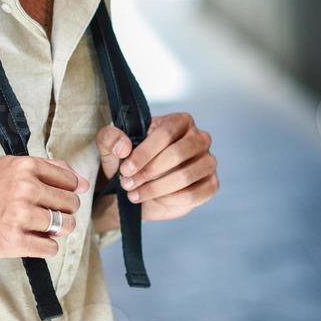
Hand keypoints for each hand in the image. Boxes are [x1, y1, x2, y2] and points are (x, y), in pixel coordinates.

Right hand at [0, 155, 89, 261]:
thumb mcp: (8, 169)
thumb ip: (45, 169)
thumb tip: (82, 181)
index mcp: (24, 166)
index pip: (69, 179)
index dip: (67, 191)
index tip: (55, 197)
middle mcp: (24, 187)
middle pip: (70, 203)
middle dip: (64, 212)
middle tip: (45, 215)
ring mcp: (20, 215)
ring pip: (66, 226)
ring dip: (58, 231)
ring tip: (41, 229)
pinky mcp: (16, 241)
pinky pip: (51, 247)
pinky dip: (46, 247)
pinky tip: (31, 241)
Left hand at [95, 112, 217, 221]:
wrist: (138, 189)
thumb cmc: (129, 163)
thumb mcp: (111, 149)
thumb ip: (109, 138)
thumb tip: (124, 146)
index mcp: (179, 121)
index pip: (165, 133)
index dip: (144, 153)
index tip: (125, 169)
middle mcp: (198, 138)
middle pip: (178, 153)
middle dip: (149, 172)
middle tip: (128, 184)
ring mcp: (208, 161)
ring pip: (186, 175)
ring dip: (157, 188)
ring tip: (136, 194)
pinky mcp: (211, 184)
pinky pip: (195, 194)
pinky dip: (171, 199)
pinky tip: (156, 199)